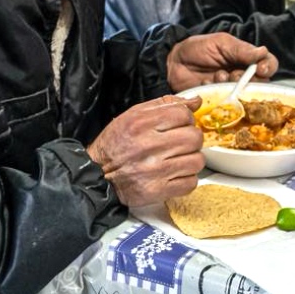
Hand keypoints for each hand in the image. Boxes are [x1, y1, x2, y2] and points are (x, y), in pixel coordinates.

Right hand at [87, 96, 205, 207]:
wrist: (97, 175)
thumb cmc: (117, 143)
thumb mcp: (135, 115)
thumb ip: (166, 104)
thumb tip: (196, 101)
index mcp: (142, 124)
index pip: (184, 114)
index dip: (187, 118)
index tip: (180, 124)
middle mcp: (148, 146)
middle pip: (194, 137)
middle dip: (191, 139)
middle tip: (181, 142)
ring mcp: (154, 171)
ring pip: (197, 161)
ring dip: (191, 159)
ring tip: (178, 159)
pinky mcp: (157, 191)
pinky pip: (191, 183)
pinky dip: (187, 179)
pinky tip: (175, 174)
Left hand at [166, 33, 277, 91]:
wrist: (174, 62)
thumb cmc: (198, 49)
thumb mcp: (221, 43)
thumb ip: (241, 50)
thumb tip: (262, 52)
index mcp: (247, 59)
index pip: (268, 64)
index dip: (268, 68)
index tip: (260, 69)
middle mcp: (243, 75)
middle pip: (260, 83)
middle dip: (248, 80)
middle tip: (234, 74)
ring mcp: (231, 89)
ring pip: (244, 94)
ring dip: (232, 85)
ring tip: (217, 76)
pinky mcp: (219, 101)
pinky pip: (226, 102)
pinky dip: (217, 92)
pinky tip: (207, 83)